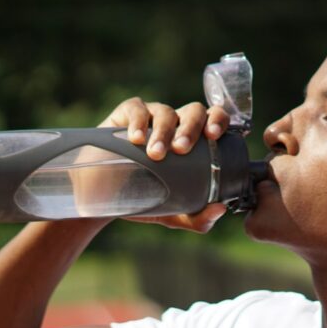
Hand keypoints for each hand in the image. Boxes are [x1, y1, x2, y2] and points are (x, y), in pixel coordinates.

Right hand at [96, 97, 230, 232]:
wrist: (106, 197)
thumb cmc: (147, 198)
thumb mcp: (174, 213)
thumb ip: (198, 218)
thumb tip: (220, 209)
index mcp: (196, 140)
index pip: (215, 119)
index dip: (218, 120)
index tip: (213, 136)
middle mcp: (178, 124)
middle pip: (194, 111)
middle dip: (191, 128)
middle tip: (181, 149)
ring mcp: (152, 116)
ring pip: (166, 112)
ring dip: (163, 132)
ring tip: (155, 153)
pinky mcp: (126, 114)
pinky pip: (137, 109)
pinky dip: (138, 122)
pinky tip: (136, 139)